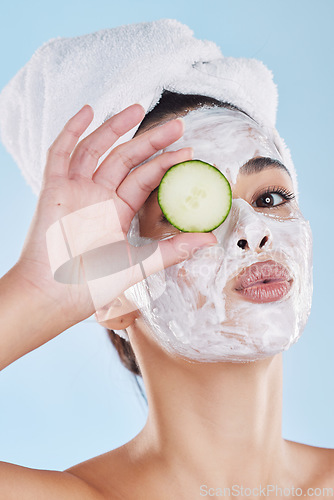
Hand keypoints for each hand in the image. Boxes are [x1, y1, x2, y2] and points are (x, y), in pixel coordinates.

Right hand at [14, 104, 216, 325]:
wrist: (55, 296)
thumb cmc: (92, 285)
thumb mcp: (138, 264)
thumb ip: (172, 250)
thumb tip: (209, 240)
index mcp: (117, 211)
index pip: (145, 178)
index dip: (166, 164)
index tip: (189, 152)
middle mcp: (98, 196)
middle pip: (126, 158)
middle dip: (151, 140)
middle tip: (178, 125)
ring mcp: (76, 190)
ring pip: (96, 149)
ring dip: (114, 127)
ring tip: (137, 108)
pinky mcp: (54, 189)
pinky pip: (60, 153)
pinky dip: (71, 131)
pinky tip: (88, 111)